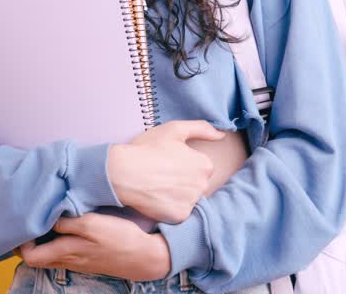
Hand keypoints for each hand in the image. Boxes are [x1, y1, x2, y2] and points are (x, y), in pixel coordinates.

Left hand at [16, 213, 170, 280]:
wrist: (144, 256)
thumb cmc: (119, 238)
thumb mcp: (92, 224)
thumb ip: (67, 222)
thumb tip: (46, 217)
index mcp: (65, 252)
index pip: (29, 256)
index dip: (20, 241)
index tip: (25, 221)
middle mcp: (67, 260)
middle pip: (35, 257)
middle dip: (27, 240)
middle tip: (29, 218)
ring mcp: (76, 261)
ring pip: (48, 255)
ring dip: (41, 240)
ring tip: (43, 218)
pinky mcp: (85, 258)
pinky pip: (61, 252)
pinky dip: (55, 241)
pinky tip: (62, 226)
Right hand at [108, 120, 225, 222]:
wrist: (123, 173)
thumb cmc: (147, 149)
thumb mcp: (174, 129)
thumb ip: (202, 129)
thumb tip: (222, 135)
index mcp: (205, 165)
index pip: (202, 168)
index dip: (185, 165)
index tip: (169, 162)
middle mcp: (203, 185)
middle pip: (197, 185)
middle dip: (184, 181)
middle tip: (162, 174)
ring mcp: (191, 203)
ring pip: (188, 200)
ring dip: (177, 195)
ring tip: (158, 186)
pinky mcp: (179, 217)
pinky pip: (179, 213)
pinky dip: (169, 208)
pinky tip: (157, 198)